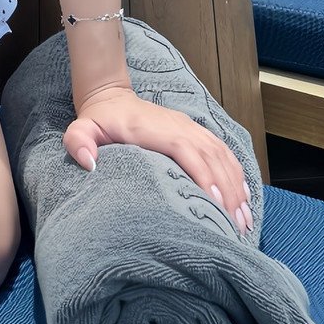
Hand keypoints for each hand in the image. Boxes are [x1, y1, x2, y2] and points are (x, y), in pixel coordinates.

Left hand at [63, 83, 254, 235]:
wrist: (111, 97)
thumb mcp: (80, 128)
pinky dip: (236, 173)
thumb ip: (78, 141)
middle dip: (227, 191)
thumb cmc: (98, 119)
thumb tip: (88, 163)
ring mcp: (189, 128)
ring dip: (236, 186)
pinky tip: (245, 196)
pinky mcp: (194, 132)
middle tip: (237, 225)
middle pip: (211, 157)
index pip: (186, 150)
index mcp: (155, 128)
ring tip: (245, 219)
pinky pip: (222, 152)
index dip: (202, 174)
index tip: (214, 202)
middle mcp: (178, 126)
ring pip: (221, 156)